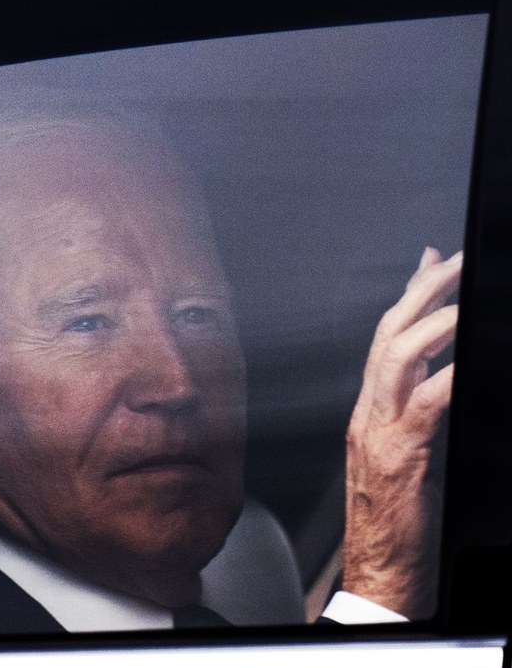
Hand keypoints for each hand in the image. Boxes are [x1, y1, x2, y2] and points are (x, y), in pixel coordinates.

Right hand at [343, 247, 459, 618]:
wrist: (377, 578)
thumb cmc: (396, 530)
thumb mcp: (409, 462)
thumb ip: (422, 417)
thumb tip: (448, 382)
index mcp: (368, 416)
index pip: (384, 341)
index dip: (408, 297)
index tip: (432, 262)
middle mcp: (368, 417)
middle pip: (388, 337)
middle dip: (423, 292)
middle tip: (454, 260)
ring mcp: (379, 434)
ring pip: (398, 358)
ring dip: (436, 320)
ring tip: (464, 295)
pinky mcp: (401, 457)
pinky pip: (425, 404)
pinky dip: (449, 376)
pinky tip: (470, 359)